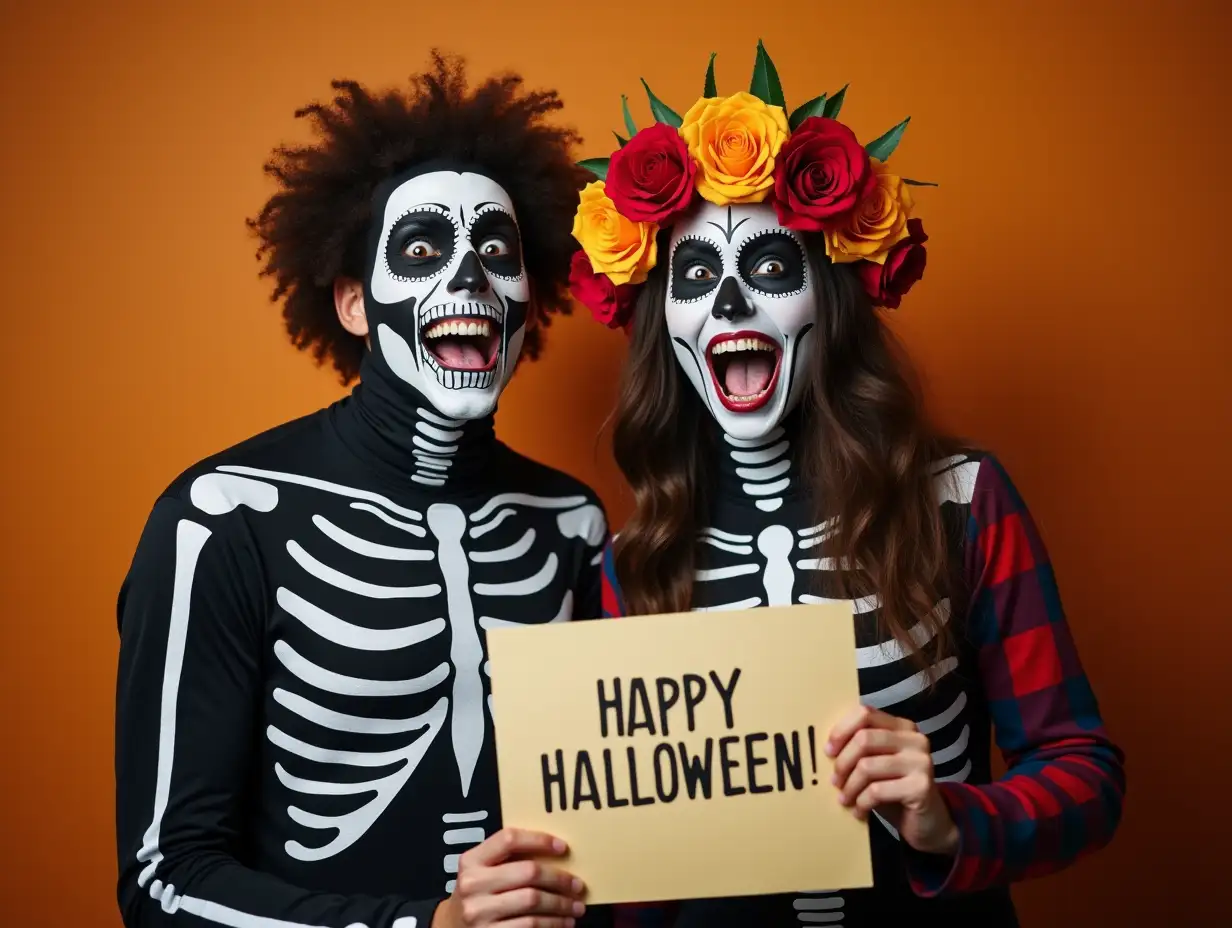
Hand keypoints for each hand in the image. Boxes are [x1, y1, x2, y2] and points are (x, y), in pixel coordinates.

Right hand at [432, 828, 585, 927]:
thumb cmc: (477, 895)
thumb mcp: (481, 871)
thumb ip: (507, 859)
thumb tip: (556, 853)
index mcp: (471, 861)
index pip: (509, 839)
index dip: (539, 840)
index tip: (563, 847)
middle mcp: (472, 884)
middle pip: (528, 872)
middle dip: (560, 879)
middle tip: (578, 885)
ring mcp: (479, 912)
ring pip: (533, 901)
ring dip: (561, 905)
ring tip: (576, 907)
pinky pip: (530, 926)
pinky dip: (552, 924)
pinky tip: (563, 923)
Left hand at [827, 705, 958, 856]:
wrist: (930, 823)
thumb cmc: (895, 790)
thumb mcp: (878, 763)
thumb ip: (862, 748)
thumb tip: (827, 746)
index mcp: (903, 727)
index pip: (865, 714)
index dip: (841, 730)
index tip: (828, 751)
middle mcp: (915, 739)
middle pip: (863, 739)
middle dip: (842, 762)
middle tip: (835, 781)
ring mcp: (921, 762)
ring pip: (867, 766)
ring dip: (849, 787)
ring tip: (845, 799)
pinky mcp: (921, 787)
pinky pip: (877, 790)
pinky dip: (861, 803)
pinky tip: (859, 811)